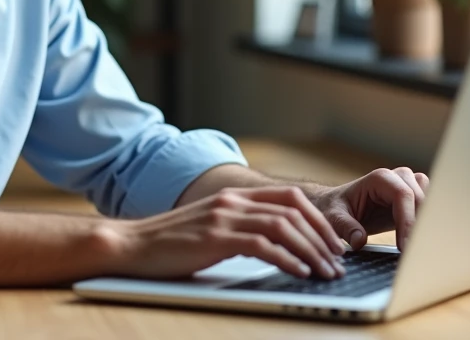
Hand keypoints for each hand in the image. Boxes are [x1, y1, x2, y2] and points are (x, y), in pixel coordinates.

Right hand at [106, 185, 347, 280]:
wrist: (131, 245)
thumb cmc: (170, 244)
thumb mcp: (211, 228)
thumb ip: (240, 228)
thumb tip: (278, 248)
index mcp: (234, 196)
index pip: (290, 196)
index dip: (318, 219)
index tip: (334, 243)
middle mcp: (232, 201)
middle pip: (293, 210)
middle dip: (323, 236)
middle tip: (338, 262)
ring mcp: (223, 217)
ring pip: (283, 226)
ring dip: (311, 251)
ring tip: (326, 272)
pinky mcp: (215, 238)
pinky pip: (262, 245)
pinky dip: (287, 258)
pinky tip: (299, 273)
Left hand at [311, 167, 428, 251]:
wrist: (339, 206)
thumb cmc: (336, 208)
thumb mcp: (334, 218)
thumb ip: (346, 227)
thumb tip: (359, 241)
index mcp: (380, 179)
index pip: (403, 195)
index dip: (408, 221)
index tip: (405, 247)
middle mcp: (398, 178)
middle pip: (421, 199)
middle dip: (420, 226)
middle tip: (417, 253)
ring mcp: (409, 186)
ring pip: (431, 201)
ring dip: (428, 223)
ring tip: (420, 247)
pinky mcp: (414, 199)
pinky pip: (432, 207)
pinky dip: (429, 223)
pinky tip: (421, 241)